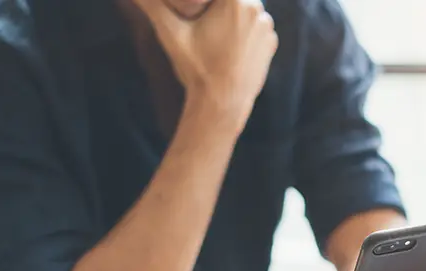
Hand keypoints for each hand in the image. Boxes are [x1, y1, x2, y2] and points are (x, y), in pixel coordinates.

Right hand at [135, 0, 277, 116]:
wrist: (223, 104)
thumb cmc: (197, 68)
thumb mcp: (171, 33)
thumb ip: (153, 5)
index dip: (204, 1)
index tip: (196, 14)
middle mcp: (258, 9)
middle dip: (216, 7)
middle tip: (201, 25)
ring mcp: (267, 27)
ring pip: (245, 10)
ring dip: (231, 17)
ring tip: (214, 38)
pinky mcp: (272, 43)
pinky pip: (255, 27)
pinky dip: (243, 32)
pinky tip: (228, 48)